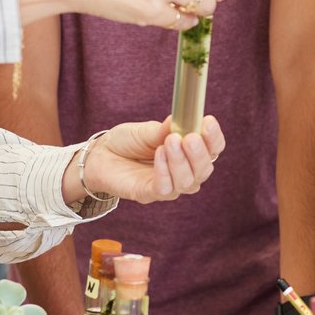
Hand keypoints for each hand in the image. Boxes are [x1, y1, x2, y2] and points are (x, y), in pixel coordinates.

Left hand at [77, 115, 226, 203]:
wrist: (100, 155)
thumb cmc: (127, 141)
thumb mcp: (147, 130)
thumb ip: (164, 129)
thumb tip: (181, 120)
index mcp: (189, 153)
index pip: (213, 150)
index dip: (214, 138)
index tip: (208, 121)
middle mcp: (184, 172)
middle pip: (204, 170)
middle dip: (199, 153)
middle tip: (190, 137)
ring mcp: (169, 186)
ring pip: (188, 182)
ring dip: (181, 161)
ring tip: (170, 142)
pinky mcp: (150, 194)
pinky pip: (165, 188)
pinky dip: (165, 170)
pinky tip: (159, 154)